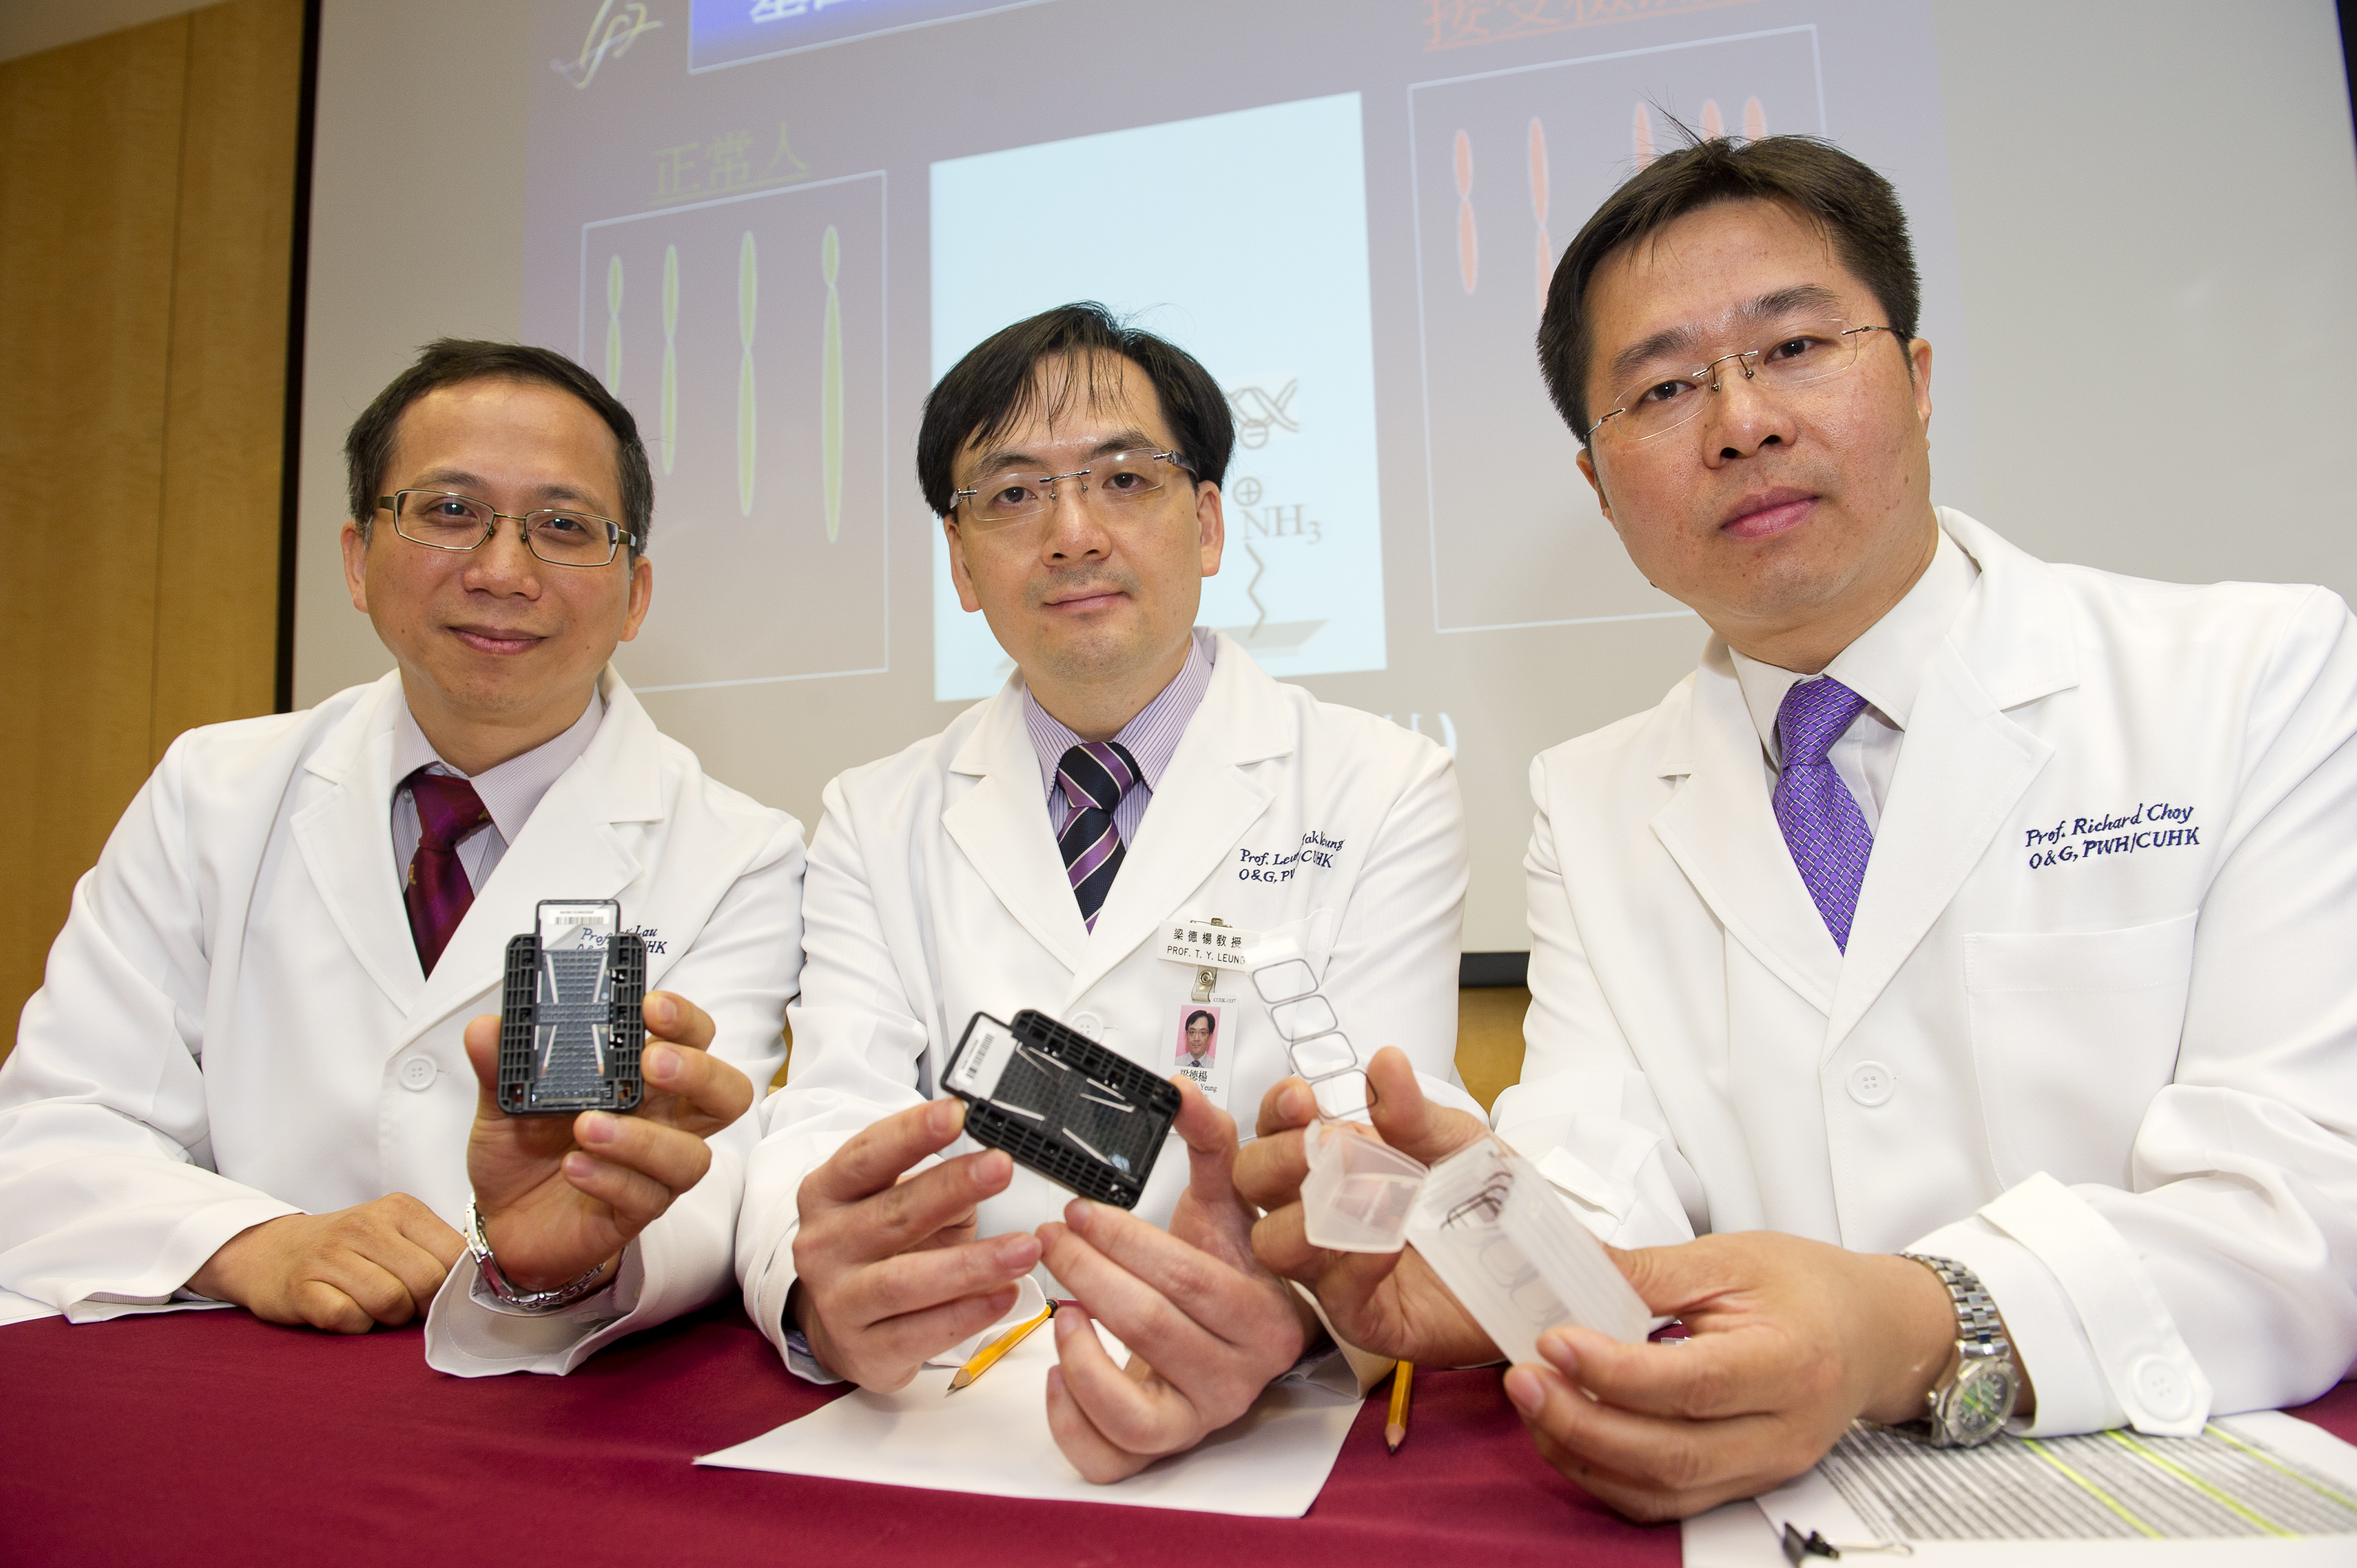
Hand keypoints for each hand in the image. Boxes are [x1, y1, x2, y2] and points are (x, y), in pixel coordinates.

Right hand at [188, 1195, 463, 1333]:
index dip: (454, 1287)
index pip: (453, 1255)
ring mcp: (330, 1255)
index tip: (442, 1298)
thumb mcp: (396, 1233)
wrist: (272, 1251)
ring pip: (389, 1303)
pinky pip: (348, 1319)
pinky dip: (355, 1327)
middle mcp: (365, 1226)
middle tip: (407, 1309)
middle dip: (423, 1307)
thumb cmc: (349, 1248)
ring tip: (375, 1310)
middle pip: (425, 1281)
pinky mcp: (302, 1288)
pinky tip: (347, 1314)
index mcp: (400, 1210)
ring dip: (388, 1319)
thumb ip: (435, 1251)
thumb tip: (480, 1283)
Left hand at [462, 990, 752, 1291]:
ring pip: (691, 1156)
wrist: (503, 1221)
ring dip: (642, 1138)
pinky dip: (609, 1178)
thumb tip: (486, 1028)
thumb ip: (500, 1065)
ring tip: (587, 1125)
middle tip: (649, 1062)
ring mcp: (653, 1171)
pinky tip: (574, 1167)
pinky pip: (644, 1198)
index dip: (686, 1021)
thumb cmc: (523, 1152)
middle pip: (727, 1095)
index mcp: (643, 1081)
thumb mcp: (504, 1101)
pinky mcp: (633, 1214)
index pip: (694, 1040)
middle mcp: (662, 1122)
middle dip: (698, 1072)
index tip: (650, 1006)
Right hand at [788, 1098, 1041, 1390]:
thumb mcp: (893, 1202)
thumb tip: (989, 1167)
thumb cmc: (876, 1248)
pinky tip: (1006, 1295)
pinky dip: (968, 1314)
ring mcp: (840, 1301)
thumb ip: (933, 1184)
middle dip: (952, 1188)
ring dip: (973, 1263)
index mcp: (827, 1194)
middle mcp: (824, 1245)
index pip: (865, 1157)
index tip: (956, 1113)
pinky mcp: (865, 1349)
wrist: (836, 1324)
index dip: (910, 1134)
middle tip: (1002, 1167)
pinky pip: (922, 1333)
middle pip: (893, 1214)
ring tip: (1026, 1247)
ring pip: (907, 1281)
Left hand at [1036, 1077, 1314, 1482]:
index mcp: (1266, 1316)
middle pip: (1153, 1329)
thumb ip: (1211, 1143)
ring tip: (1057, 1305)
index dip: (1125, 1240)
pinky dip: (1070, 1416)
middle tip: (1049, 1239)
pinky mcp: (1160, 1451)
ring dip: (1079, 1352)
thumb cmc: (1224, 1269)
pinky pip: (1109, 1456)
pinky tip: (1054, 1368)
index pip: (1190, 1278)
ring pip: (1132, 1409)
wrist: (1234, 1336)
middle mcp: (1240, 1377)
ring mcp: (1200, 1420)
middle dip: (1088, 1274)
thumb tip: (1179, 1091)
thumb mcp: (1225, 1203)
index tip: (1078, 1209)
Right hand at [1235, 1046, 1498, 1365]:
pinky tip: (1391, 1240)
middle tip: (1320, 1146)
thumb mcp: (1454, 1142)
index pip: (1275, 1132)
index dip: (1276, 1113)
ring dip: (1310, 1213)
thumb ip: (1413, 1110)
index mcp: (1332, 1162)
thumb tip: (1385, 1062)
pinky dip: (1357, 1263)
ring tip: (1368, 1192)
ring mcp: (1336, 1268)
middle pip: (1254, 1185)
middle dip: (1277, 1158)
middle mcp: (1320, 1213)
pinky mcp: (1366, 1318)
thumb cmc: (1483, 1198)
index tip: (1300, 1098)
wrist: (1537, 1260)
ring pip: (1275, 1245)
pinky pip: (1336, 1297)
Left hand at [1501, 1232, 1969, 1520]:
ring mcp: (1764, 1468)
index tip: (1554, 1341)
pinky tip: (1566, 1434)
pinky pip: (1665, 1502)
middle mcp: (1783, 1431)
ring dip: (1584, 1454)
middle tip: (1524, 1378)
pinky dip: (1606, 1476)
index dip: (1615, 1372)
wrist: (1872, 1332)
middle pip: (1673, 1453)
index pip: (1694, 1384)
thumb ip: (1647, 1271)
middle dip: (1583, 1422)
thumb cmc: (1808, 1287)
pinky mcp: (1743, 1484)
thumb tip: (1564, 1262)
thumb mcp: (1730, 1258)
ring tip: (1532, 1402)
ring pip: (1663, 1490)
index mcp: (1790, 1363)